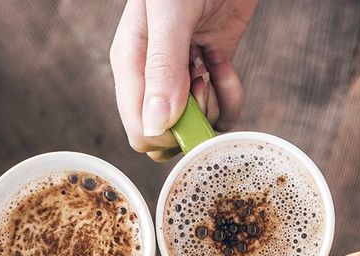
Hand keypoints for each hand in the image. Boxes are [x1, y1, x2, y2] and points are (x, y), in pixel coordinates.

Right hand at [109, 0, 256, 160]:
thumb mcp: (171, 15)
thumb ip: (162, 68)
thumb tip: (155, 127)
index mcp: (130, 66)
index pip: (140, 130)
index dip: (169, 135)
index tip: (190, 105)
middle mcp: (152, 78)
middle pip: (168, 135)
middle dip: (194, 121)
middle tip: (201, 81)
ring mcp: (182, 77)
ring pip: (197, 125)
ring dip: (215, 100)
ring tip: (212, 58)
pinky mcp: (210, 71)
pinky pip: (220, 107)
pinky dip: (229, 91)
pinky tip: (222, 56)